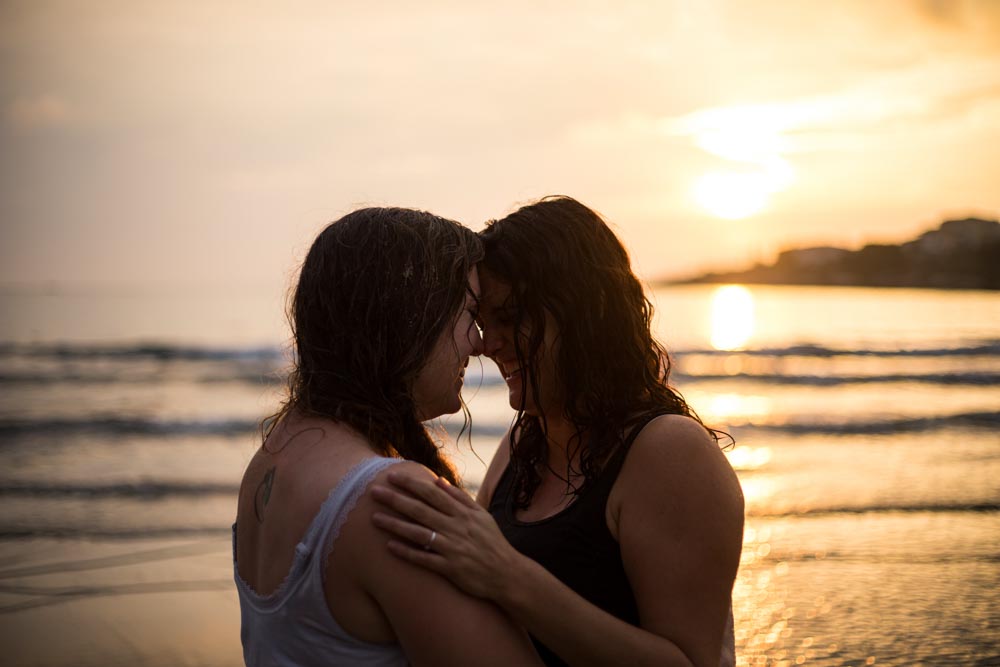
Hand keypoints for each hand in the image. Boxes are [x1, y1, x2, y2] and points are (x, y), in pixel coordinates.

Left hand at [370, 472, 521, 600]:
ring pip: (418, 533)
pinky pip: (424, 559)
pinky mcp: (450, 568)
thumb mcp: (481, 516)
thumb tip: (438, 481)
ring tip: (374, 518)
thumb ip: (459, 498)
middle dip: (396, 499)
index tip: (392, 476)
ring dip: (395, 525)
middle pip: (420, 510)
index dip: (411, 484)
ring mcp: (452, 548)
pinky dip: (407, 552)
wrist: (507, 574)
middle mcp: (456, 527)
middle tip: (374, 491)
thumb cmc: (492, 543)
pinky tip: (389, 546)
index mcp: (463, 513)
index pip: (432, 493)